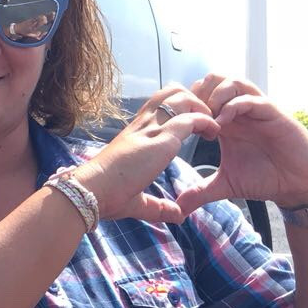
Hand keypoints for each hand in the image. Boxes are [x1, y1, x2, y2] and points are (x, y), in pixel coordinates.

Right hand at [76, 86, 220, 224]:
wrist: (93, 190)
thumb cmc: (105, 195)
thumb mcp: (137, 199)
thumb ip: (159, 207)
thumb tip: (177, 216)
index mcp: (134, 133)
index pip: (158, 105)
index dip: (178, 108)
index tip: (193, 126)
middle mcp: (143, 125)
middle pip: (171, 91)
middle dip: (193, 100)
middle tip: (205, 121)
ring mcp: (153, 129)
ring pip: (183, 97)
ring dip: (202, 108)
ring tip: (212, 127)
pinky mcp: (163, 139)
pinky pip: (192, 118)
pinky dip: (207, 122)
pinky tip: (214, 134)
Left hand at [174, 74, 307, 218]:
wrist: (298, 185)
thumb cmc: (265, 178)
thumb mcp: (225, 185)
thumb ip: (200, 192)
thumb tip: (178, 208)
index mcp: (225, 121)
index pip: (200, 96)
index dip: (186, 105)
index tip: (176, 126)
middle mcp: (239, 111)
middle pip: (213, 80)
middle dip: (197, 94)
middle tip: (189, 117)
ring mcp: (256, 110)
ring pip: (232, 82)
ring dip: (214, 95)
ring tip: (206, 119)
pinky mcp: (273, 114)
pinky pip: (251, 99)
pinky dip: (233, 106)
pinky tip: (221, 124)